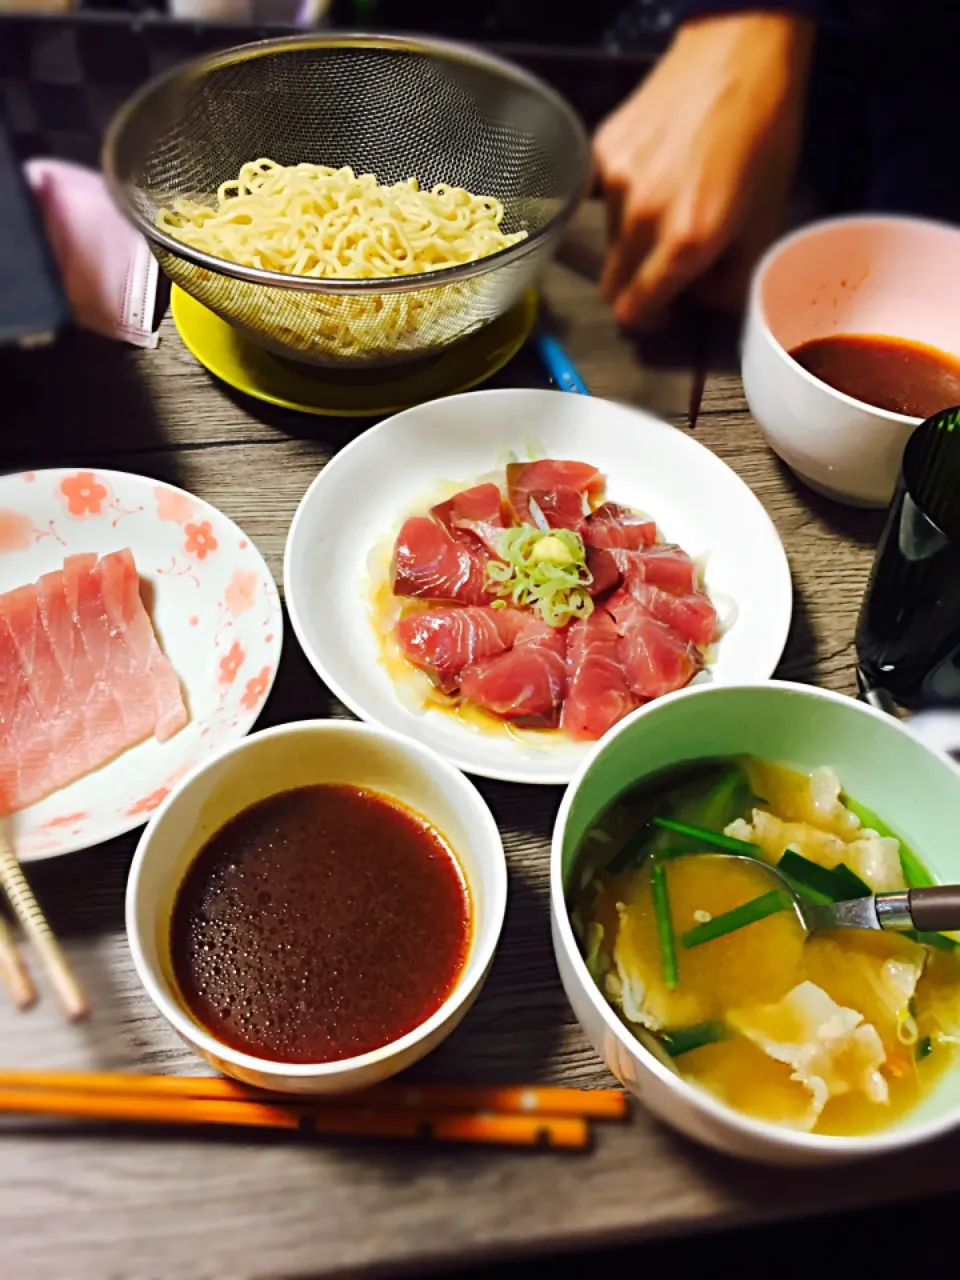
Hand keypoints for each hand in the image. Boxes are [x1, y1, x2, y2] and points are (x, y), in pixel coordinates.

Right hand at [593, 13, 814, 328]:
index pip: (635, 312)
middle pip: (612, 287)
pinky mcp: (602, 152)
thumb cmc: (764, 132)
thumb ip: (734, 278)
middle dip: (637, 289)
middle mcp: (643, 218)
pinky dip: (626, 201)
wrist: (739, 50)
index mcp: (687, 242)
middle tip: (666, 271)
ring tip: (669, 208)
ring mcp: (615, 183)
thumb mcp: (768, 217)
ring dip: (634, 242)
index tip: (666, 312)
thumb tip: (706, 301)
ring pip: (610, 243)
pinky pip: (604, 199)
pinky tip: (657, 173)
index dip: (650, 322)